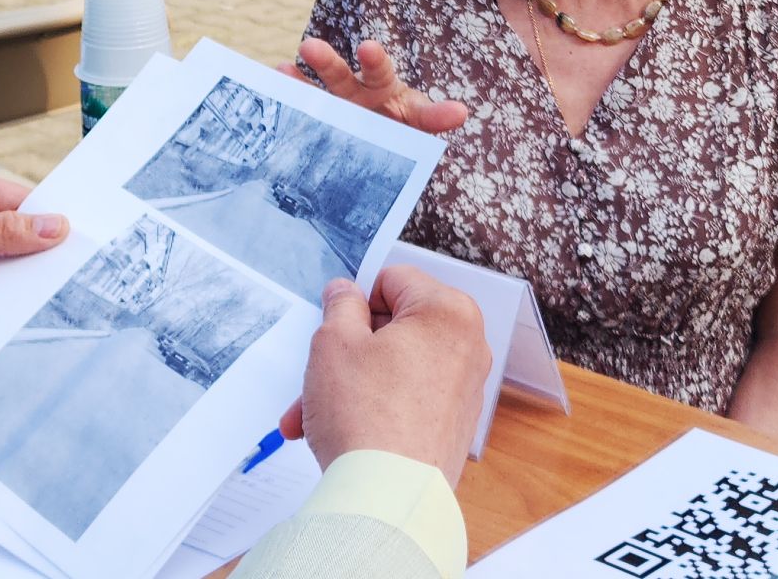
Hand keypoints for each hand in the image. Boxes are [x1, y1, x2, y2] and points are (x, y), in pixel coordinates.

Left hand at [0, 169, 68, 380]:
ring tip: (56, 300)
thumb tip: (51, 225)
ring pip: (22, 272)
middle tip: (80, 274)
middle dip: (47, 257)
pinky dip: (18, 311)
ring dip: (31, 288)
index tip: (86, 240)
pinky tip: (31, 320)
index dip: (55, 221)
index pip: (27, 201)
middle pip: (30, 237)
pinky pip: (8, 301)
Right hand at [277, 266, 490, 486]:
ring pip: (394, 366)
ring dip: (350, 383)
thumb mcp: (333, 342)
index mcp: (447, 312)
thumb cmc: (365, 416)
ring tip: (309, 415)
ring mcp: (464, 388)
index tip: (334, 326)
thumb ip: (340, 305)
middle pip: (393, 327)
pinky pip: (406, 397)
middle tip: (314, 373)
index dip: (355, 301)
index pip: (392, 280)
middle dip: (346, 350)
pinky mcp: (453, 424)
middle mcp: (467, 346)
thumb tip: (345, 292)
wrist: (387, 498)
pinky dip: (373, 406)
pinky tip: (337, 430)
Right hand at [280, 38, 468, 135]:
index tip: (367, 47)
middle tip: (309, 46)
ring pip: (314, 89)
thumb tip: (461, 111)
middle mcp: (354, 89)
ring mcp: (334, 104)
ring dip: (301, 79)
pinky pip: (303, 105)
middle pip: (341, 73)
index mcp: (383, 86)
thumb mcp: (420, 120)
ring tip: (282, 69)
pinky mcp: (321, 119)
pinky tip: (273, 83)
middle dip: (327, 61)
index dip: (374, 59)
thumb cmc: (402, 124)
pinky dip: (289, 95)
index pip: (380, 70)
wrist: (383, 139)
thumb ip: (435, 115)